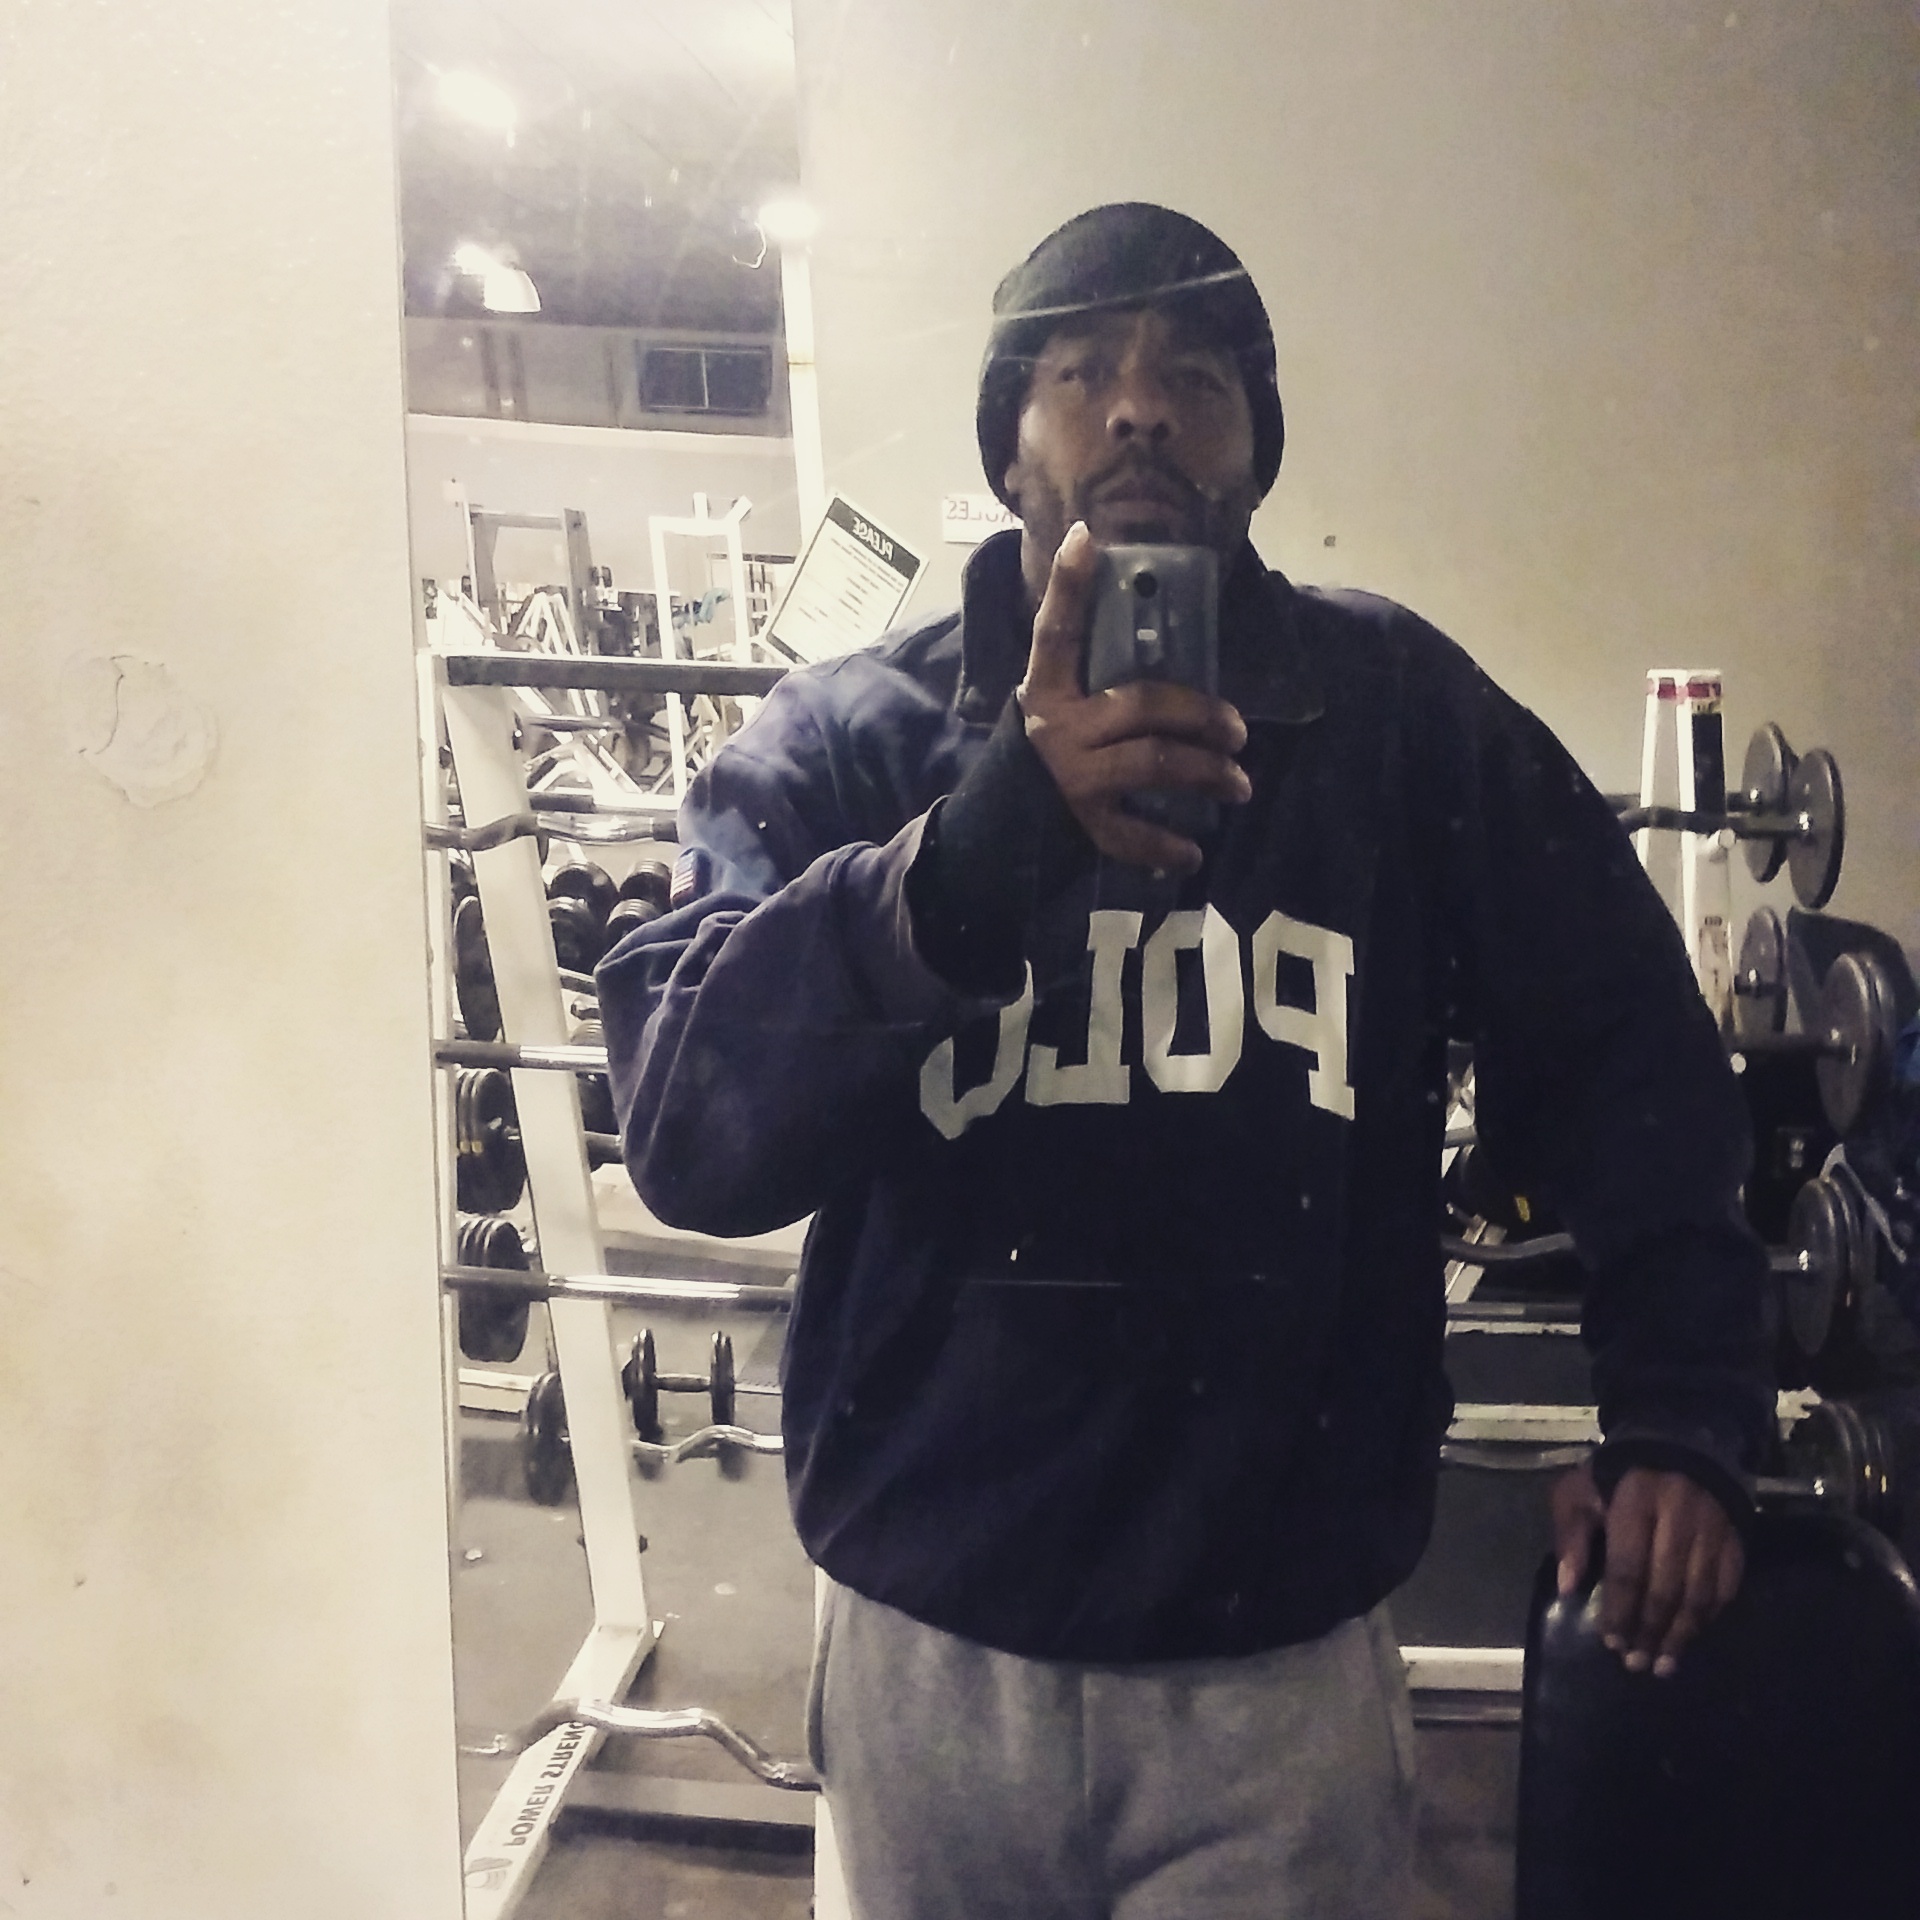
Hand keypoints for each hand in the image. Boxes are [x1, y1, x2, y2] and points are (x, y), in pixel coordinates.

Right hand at [1016, 521, 1251, 872]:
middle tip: (1238, 733)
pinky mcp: (1082, 822)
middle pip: (1143, 705)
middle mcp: (1057, 727)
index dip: (1068, 585)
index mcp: (1047, 689)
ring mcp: (1071, 776)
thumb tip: (1171, 652)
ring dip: (1207, 773)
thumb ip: (1097, 682)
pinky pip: (1136, 833)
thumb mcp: (1060, 708)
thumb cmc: (1048, 756)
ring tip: (1239, 785)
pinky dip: (1168, 847)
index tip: (1085, 536)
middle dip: (1202, 715)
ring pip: (1155, 763)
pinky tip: (1193, 853)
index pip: (1056, 630)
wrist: (999, 829)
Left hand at [1552, 1460, 1744, 1677]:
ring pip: (1699, 1594)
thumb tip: (1568, 1588)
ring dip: (1681, 1635)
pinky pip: (1726, 1588)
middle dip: (1649, 1630)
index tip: (1611, 1640)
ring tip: (1664, 1664)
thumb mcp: (1579, 1490)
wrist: (1679, 1442)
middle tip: (1636, 1663)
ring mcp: (1713, 1528)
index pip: (1628, 1567)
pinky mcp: (1736, 1538)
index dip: (1620, 1608)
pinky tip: (1692, 1637)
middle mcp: (1679, 1516)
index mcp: (1635, 1501)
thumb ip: (1570, 1535)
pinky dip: (1709, 1617)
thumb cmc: (1617, 1475)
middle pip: (1666, 1587)